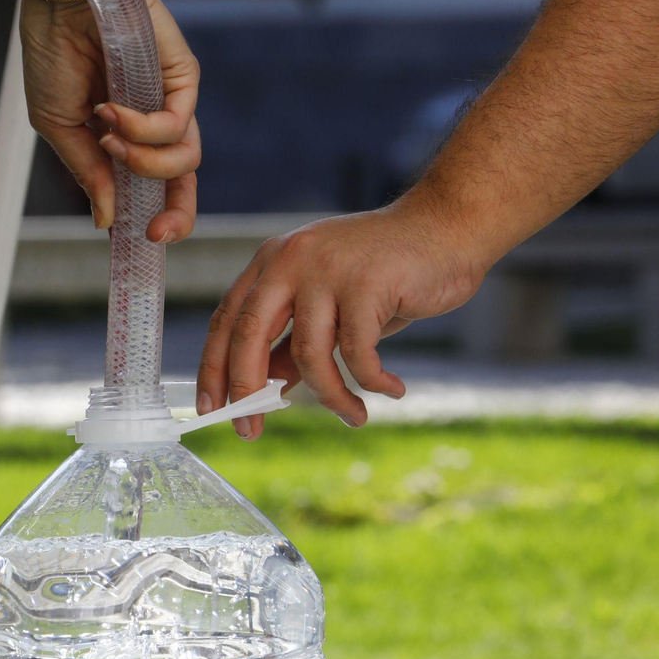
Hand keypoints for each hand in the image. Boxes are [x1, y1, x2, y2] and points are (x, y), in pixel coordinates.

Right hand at [18, 0, 199, 241]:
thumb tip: (107, 221)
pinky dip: (143, 130)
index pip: (150, 188)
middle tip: (154, 232)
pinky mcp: (184, 78)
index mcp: (124, 137)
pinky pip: (178, 126)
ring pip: (185, 160)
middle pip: (183, 182)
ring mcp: (170, 100)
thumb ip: (88, 172)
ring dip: (143, 162)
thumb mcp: (58, 125)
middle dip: (177, 215)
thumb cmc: (54, 50)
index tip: (135, 242)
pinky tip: (111, 111)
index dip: (150, 218)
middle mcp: (153, 122)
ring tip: (108, 138)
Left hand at [197, 189, 491, 437]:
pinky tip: (391, 389)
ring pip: (308, 354)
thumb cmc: (388, 271)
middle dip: (245, 390)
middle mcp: (292, 260)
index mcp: (274, 261)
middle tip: (249, 430)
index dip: (213, 367)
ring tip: (354, 415)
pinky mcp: (366, 285)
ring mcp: (327, 270)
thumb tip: (263, 389)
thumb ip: (295, 339)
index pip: (227, 319)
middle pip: (249, 335)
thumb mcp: (331, 304)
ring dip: (332, 397)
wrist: (448, 228)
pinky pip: (357, 354)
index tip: (211, 409)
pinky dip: (373, 381)